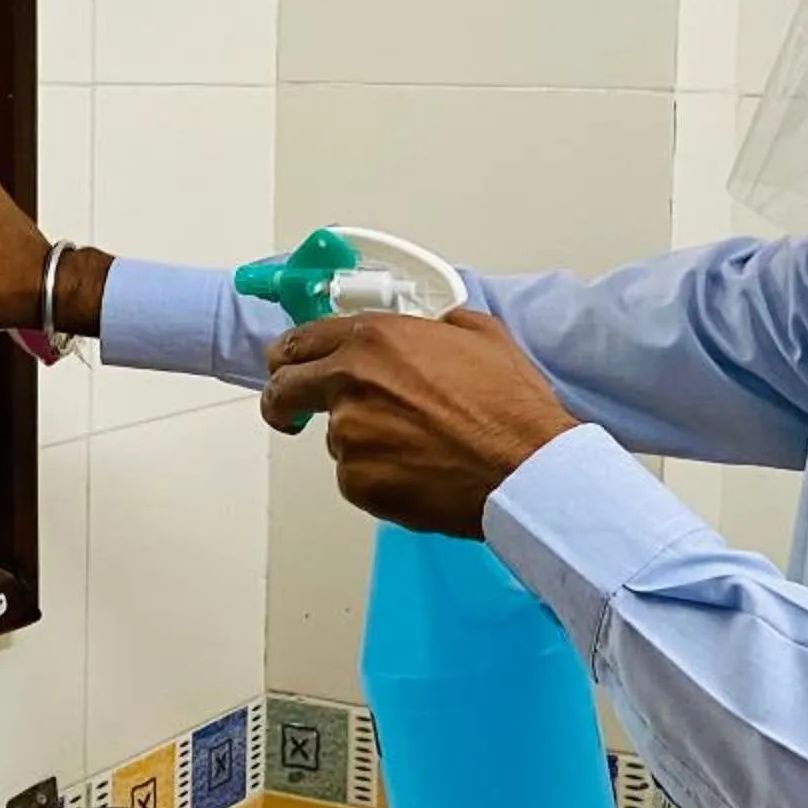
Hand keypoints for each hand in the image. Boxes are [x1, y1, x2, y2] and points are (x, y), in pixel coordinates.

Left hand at [258, 310, 580, 537]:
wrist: (525, 468)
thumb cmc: (509, 406)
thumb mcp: (479, 334)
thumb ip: (437, 326)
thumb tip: (433, 328)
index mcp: (374, 339)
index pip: (301, 341)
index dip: (288, 356)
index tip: (285, 367)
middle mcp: (350, 383)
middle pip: (285, 389)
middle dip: (282, 400)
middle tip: (290, 412)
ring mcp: (349, 436)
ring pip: (335, 438)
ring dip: (362, 442)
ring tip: (418, 447)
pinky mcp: (357, 481)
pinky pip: (355, 477)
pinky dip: (378, 476)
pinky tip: (420, 471)